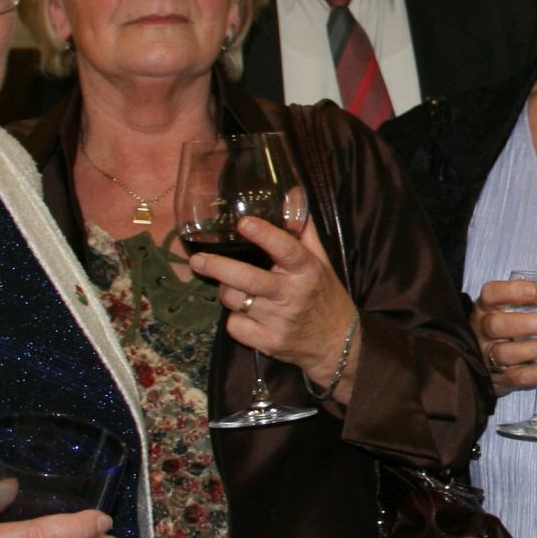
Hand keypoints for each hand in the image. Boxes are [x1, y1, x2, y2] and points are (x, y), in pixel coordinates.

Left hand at [187, 213, 358, 392]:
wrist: (338, 344)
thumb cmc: (325, 296)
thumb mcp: (321, 262)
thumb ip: (303, 230)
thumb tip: (292, 193)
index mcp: (307, 270)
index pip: (286, 249)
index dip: (264, 234)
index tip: (243, 222)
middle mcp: (293, 295)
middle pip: (248, 279)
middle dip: (219, 267)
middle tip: (198, 259)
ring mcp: (279, 321)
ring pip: (235, 301)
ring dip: (225, 291)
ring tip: (228, 285)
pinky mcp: (268, 342)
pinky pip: (234, 326)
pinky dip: (234, 319)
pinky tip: (245, 314)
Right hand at [473, 276, 536, 398]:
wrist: (484, 362)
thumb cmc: (506, 328)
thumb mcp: (516, 309)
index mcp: (486, 308)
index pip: (491, 294)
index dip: (511, 291)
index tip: (533, 291)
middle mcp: (483, 331)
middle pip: (497, 325)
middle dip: (525, 323)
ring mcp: (488, 356)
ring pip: (506, 353)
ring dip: (535, 349)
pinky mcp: (499, 378)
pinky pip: (518, 377)